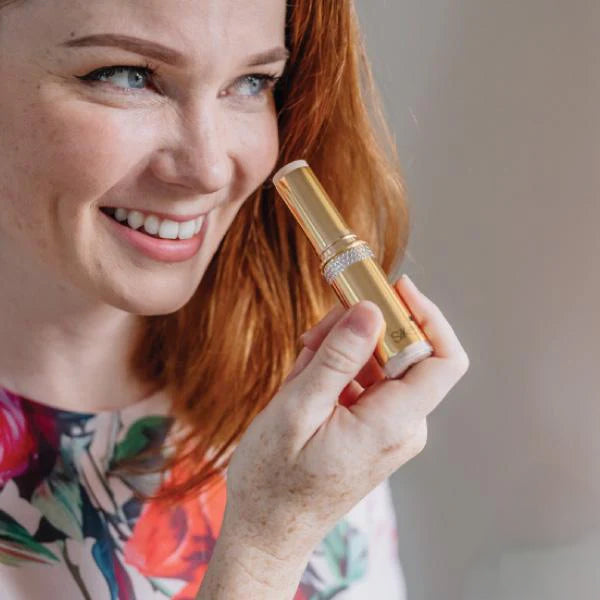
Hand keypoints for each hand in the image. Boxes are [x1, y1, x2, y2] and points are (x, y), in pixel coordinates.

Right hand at [221, 275, 469, 561]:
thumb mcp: (297, 409)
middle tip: (314, 333)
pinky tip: (307, 378)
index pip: (443, 358)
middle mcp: (402, 425)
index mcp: (391, 424)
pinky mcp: (373, 428)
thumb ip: (337, 358)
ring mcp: (389, 428)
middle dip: (363, 329)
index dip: (427, 315)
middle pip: (405, 352)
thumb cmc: (274, 478)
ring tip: (302, 362)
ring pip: (381, 362)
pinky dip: (340, 368)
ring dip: (344, 348)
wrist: (268, 529)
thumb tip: (370, 309)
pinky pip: (366, 381)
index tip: (393, 287)